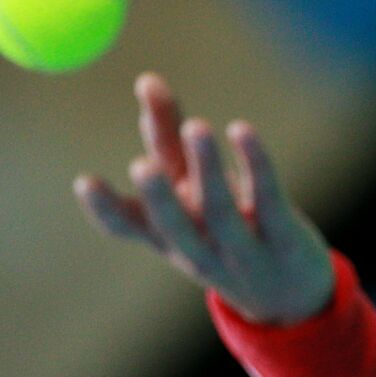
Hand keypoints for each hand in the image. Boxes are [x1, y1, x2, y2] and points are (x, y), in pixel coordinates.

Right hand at [74, 73, 334, 323]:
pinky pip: (268, 199)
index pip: (132, 228)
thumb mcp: (189, 194)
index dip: (107, 209)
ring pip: (222, 211)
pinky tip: (241, 130)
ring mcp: (243, 247)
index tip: (85, 182)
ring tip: (196, 126)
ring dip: (208, 168)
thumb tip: (148, 79)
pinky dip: (255, 164)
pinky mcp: (285, 236)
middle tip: (141, 164)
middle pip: (177, 224)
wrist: (289, 297)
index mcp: (169, 237)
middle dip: (159, 196)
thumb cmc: (225, 234)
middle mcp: (201, 247)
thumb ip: (168, 138)